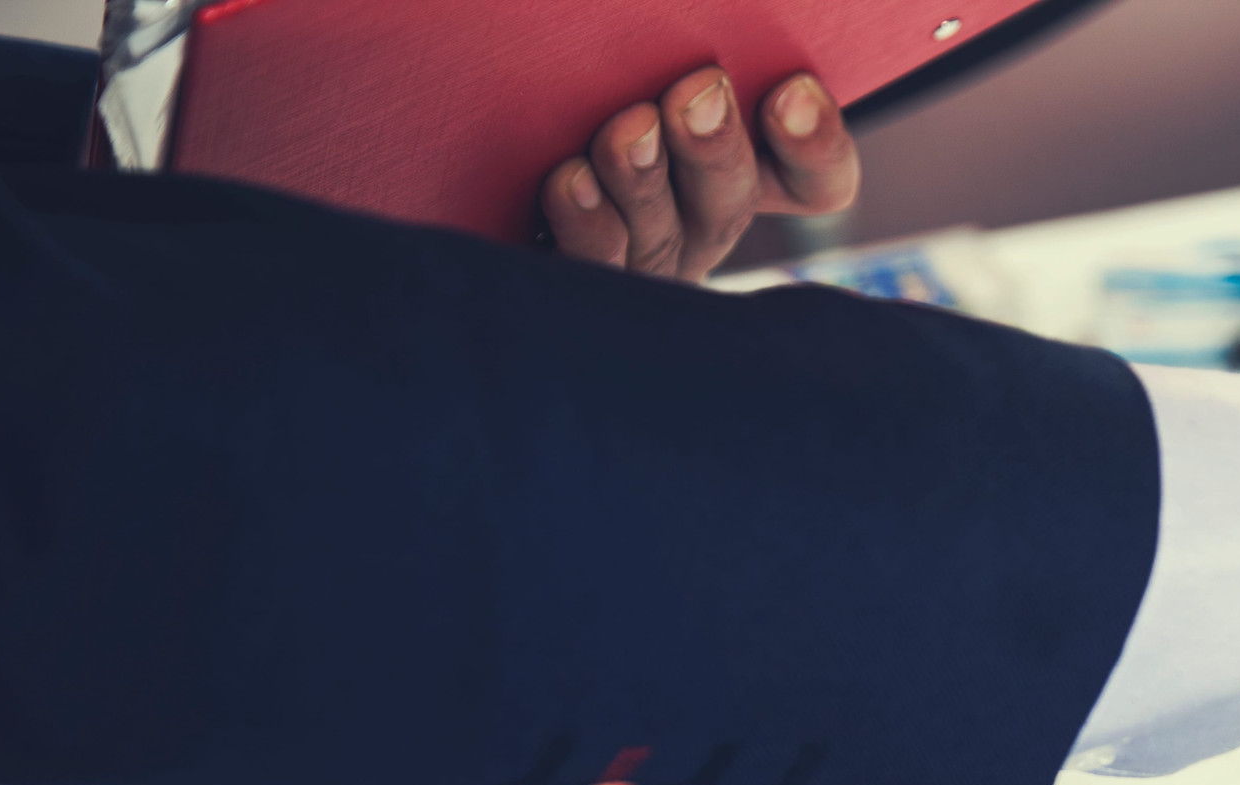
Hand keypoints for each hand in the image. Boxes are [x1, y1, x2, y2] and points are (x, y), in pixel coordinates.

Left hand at [541, 68, 858, 281]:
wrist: (422, 147)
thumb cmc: (571, 87)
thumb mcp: (633, 69)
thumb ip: (666, 45)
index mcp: (727, 169)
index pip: (814, 182)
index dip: (817, 147)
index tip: (792, 92)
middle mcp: (689, 226)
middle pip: (728, 204)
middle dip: (717, 147)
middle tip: (700, 91)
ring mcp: (633, 266)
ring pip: (657, 237)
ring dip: (646, 179)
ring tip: (628, 129)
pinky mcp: (568, 284)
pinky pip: (589, 269)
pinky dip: (585, 223)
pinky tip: (569, 179)